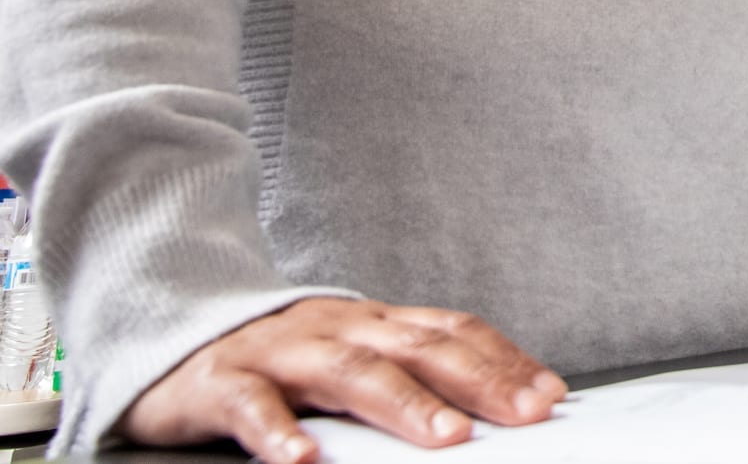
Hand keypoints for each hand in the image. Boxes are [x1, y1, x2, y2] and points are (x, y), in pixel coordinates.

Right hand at [121, 296, 566, 463]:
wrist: (171, 339)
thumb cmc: (280, 360)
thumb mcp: (350, 359)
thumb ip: (406, 377)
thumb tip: (486, 411)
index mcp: (374, 323)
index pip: (452, 332)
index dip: (504, 360)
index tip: (550, 393)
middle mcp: (337, 328)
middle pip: (417, 348)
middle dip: (477, 380)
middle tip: (525, 413)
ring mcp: (281, 351)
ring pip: (350, 371)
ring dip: (404, 404)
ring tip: (447, 436)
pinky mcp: (221, 381)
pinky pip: (253, 404)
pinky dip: (279, 432)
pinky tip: (304, 460)